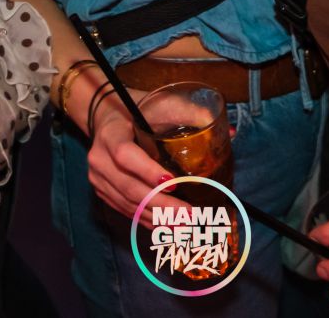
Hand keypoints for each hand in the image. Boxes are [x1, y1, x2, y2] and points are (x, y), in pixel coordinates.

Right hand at [85, 91, 188, 218]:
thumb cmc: (138, 109)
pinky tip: (168, 225)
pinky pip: (126, 210)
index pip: (125, 155)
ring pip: (128, 204)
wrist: (106, 115)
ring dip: (157, 218)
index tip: (174, 182)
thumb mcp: (160, 104)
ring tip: (185, 224)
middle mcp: (99, 159)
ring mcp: (98, 179)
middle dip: (161, 204)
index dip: (147, 171)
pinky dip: (148, 220)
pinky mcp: (103, 192)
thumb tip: (229, 132)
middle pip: (129, 187)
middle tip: (189, 213)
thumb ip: (191, 114)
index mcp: (111, 134)